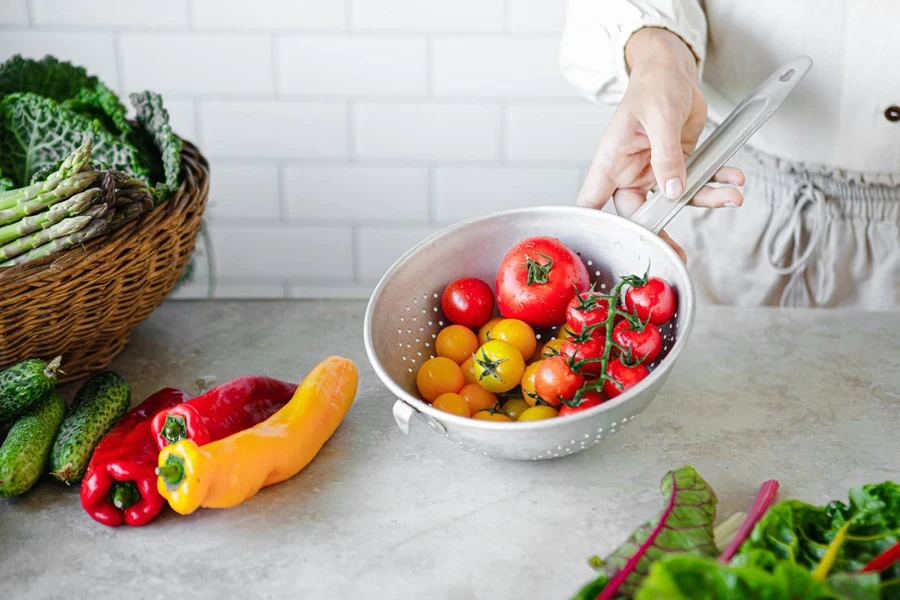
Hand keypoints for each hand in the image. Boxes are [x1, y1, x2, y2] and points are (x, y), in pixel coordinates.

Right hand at [577, 28, 744, 260]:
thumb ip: (666, 157)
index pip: (592, 202)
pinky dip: (717, 181)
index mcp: (611, 162)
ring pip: (676, 199)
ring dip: (706, 200)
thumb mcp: (659, 118)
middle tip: (678, 252)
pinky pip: (697, 181)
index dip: (596, 229)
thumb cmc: (653, 85)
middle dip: (662, 231)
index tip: (610, 249)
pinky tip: (733, 178)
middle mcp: (630, 171)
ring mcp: (654, 170)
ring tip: (731, 197)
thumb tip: (672, 192)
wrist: (673, 70)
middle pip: (639, 213)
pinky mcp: (678, 164)